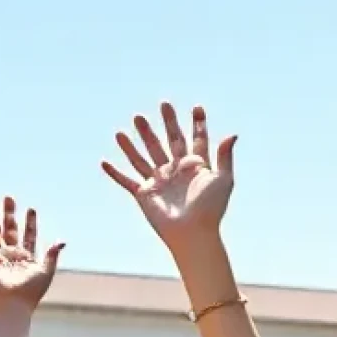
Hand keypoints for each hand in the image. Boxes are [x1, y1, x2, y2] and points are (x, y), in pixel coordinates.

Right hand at [0, 198, 62, 311]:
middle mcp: (7, 256)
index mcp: (23, 257)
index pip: (27, 235)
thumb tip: (62, 241)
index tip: (31, 209)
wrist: (15, 306)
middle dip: (6, 214)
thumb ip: (52, 255)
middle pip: (6, 230)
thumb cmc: (31, 292)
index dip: (29, 222)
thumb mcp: (46, 271)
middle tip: (8, 198)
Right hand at [103, 103, 236, 256]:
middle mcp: (176, 171)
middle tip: (164, 104)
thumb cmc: (210, 208)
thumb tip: (232, 134)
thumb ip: (225, 156)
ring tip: (134, 120)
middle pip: (169, 141)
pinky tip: (103, 162)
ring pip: (145, 155)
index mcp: (196, 167)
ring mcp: (159, 182)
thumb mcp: (223, 179)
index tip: (197, 107)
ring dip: (138, 140)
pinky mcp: (145, 194)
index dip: (198, 124)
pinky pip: (126, 181)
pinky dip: (114, 173)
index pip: (197, 140)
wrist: (194, 232)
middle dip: (167, 123)